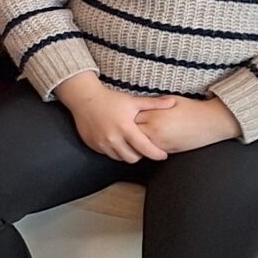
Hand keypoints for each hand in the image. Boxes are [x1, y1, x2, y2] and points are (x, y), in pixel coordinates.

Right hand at [56, 73, 175, 164]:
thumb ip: (154, 104)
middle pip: (133, 158)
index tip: (163, 155)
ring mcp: (102, 143)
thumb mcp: (133, 101)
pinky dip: (115, 150)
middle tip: (143, 147)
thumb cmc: (110, 99)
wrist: (84, 99)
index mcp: (125, 128)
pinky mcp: (93, 145)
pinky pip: (108, 154)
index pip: (145, 148)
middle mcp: (113, 138)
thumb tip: (173, 102)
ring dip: (127, 153)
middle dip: (140, 154)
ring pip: (120, 158)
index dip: (156, 154)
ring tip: (130, 144)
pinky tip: (117, 141)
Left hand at [132, 95, 242, 154]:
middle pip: (130, 133)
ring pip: (138, 145)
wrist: (211, 122)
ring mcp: (160, 142)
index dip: (125, 116)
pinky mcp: (167, 150)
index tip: (122, 114)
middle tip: (121, 127)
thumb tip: (140, 107)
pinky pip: (149, 151)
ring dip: (133, 141)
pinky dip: (144, 148)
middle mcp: (154, 130)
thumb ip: (153, 105)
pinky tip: (142, 144)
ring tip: (128, 137)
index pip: (130, 117)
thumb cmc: (192, 109)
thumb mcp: (169, 101)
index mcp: (154, 115)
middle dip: (126, 130)